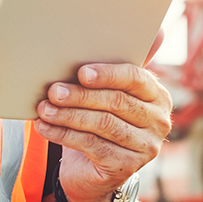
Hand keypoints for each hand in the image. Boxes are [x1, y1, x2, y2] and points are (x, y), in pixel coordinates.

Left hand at [33, 57, 171, 201]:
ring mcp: (146, 146)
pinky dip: (64, 134)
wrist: (93, 168)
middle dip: (80, 95)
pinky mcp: (127, 166)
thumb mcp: (106, 94)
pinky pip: (92, 145)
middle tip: (53, 91)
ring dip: (68, 115)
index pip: (135, 79)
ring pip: (103, 124)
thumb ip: (111, 70)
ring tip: (44, 109)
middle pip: (116, 102)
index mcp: (156, 95)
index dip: (107, 74)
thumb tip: (146, 33)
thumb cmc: (99, 119)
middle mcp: (158, 121)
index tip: (81, 72)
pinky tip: (45, 127)